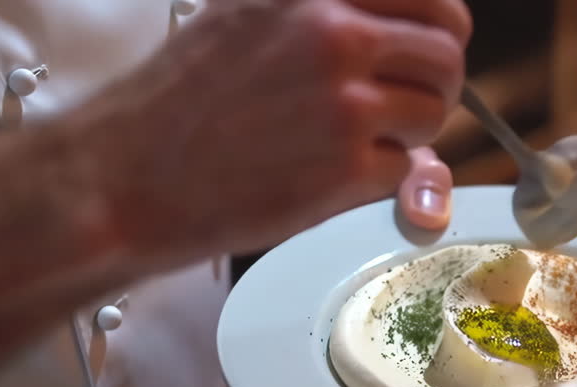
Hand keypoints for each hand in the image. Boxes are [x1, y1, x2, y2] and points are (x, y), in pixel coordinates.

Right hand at [68, 0, 471, 270]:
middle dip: (435, 82)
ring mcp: (344, 102)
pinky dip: (380, 179)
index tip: (421, 50)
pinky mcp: (346, 167)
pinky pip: (407, 170)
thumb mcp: (250, 14)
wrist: (129, 175)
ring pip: (433, 113)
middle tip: (407, 104)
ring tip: (356, 141)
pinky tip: (329, 175)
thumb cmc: (184, 99)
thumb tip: (413, 34)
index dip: (438, 28)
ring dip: (410, 133)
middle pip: (447, 52)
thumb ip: (329, 14)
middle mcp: (333, 32)